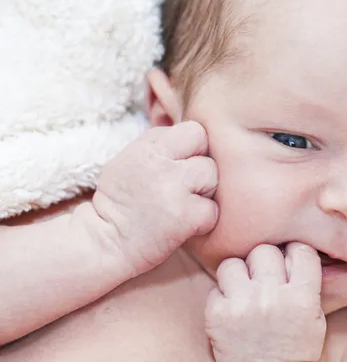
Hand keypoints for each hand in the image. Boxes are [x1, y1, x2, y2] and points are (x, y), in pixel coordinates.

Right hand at [92, 121, 218, 275]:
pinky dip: (203, 220)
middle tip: (181, 189)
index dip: (193, 147)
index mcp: (146, 150)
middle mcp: (161, 167)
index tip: (182, 164)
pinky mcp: (185, 218)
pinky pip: (212, 210)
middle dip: (200, 171)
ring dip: (203, 194)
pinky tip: (184, 224)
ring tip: (181, 205)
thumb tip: (193, 136)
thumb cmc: (120, 201)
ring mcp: (174, 192)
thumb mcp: (128, 160)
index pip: (194, 131)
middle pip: (207, 155)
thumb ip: (160, 144)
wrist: (105, 243)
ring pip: (212, 179)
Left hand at [206, 243, 326, 361]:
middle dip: (264, 262)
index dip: (293, 251)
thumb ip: (308, 286)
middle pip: (265, 251)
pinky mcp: (218, 314)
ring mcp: (243, 304)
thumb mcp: (315, 320)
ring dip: (238, 274)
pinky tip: (232, 309)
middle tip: (264, 277)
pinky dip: (222, 296)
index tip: (288, 258)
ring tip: (243, 289)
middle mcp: (273, 297)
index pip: (301, 250)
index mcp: (302, 298)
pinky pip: (216, 286)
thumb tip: (294, 252)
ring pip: (234, 263)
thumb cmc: (292, 351)